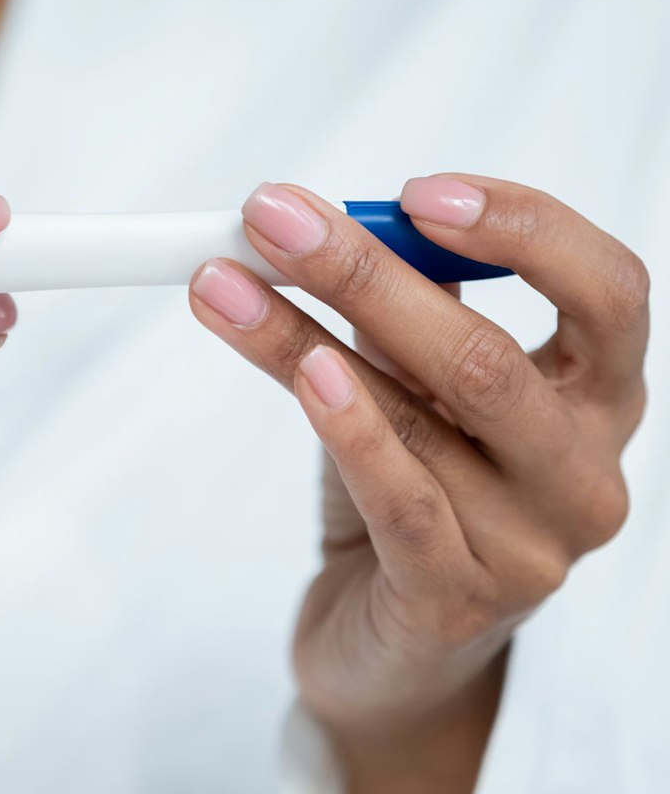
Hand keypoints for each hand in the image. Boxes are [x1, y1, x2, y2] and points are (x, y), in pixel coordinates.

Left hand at [189, 175, 647, 791]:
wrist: (390, 641)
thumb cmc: (410, 494)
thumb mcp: (416, 390)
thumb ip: (394, 315)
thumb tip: (322, 226)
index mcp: (595, 398)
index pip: (608, 291)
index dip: (522, 229)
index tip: (415, 193)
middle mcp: (581, 472)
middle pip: (487, 353)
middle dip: (366, 273)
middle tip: (272, 219)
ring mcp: (531, 547)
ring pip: (423, 417)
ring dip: (306, 336)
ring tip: (225, 283)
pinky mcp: (459, 602)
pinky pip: (402, 501)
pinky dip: (347, 427)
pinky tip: (303, 371)